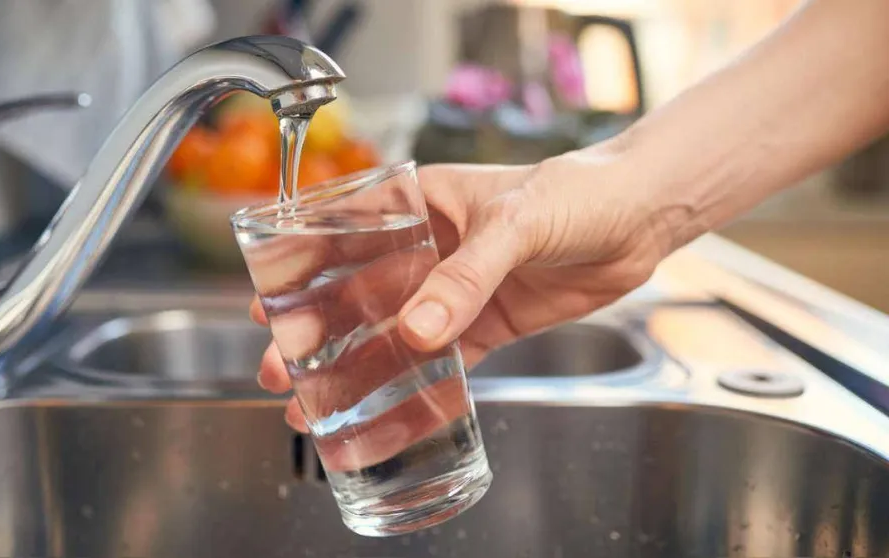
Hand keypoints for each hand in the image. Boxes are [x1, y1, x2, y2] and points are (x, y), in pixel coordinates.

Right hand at [252, 144, 673, 431]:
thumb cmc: (576, 192)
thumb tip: (418, 329)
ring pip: (394, 331)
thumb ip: (467, 275)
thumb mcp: (515, 223)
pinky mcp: (486, 323)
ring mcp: (456, 288)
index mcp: (420, 204)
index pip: (345, 233)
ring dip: (357, 365)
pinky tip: (386, 407)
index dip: (302, 269)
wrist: (639, 218)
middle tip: (283, 367)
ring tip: (319, 400)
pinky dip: (415, 383)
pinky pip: (444, 359)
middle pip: (359, 293)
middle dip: (318, 331)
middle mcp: (429, 248)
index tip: (268, 303)